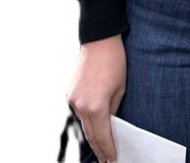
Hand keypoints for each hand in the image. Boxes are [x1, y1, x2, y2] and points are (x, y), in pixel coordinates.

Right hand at [68, 35, 125, 162]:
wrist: (99, 40)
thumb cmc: (115, 62)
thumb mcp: (121, 88)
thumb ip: (114, 109)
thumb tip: (111, 122)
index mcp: (96, 106)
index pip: (102, 136)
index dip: (108, 150)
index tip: (112, 159)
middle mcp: (80, 106)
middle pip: (90, 134)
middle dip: (98, 149)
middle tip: (105, 160)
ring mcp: (72, 100)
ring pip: (83, 123)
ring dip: (92, 134)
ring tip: (100, 147)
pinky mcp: (68, 93)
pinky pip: (78, 111)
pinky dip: (86, 119)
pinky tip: (93, 124)